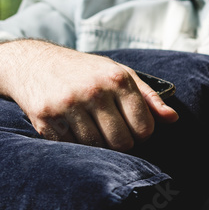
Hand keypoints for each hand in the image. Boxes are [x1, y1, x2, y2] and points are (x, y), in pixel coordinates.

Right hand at [0, 41, 178, 149]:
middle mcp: (94, 91)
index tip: (134, 129)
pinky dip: (77, 144)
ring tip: (94, 129)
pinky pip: (73, 147)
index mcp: (117, 80)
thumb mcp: (121, 74)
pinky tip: (74, 128)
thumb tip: (173, 118)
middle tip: (114, 132)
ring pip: (98, 147)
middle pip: (122, 142)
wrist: (34, 62)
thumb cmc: (86, 71)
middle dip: (122, 143)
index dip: (142, 134)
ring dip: (99, 144)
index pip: (144, 127)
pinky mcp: (47, 118)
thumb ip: (150, 98)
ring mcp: (68, 105)